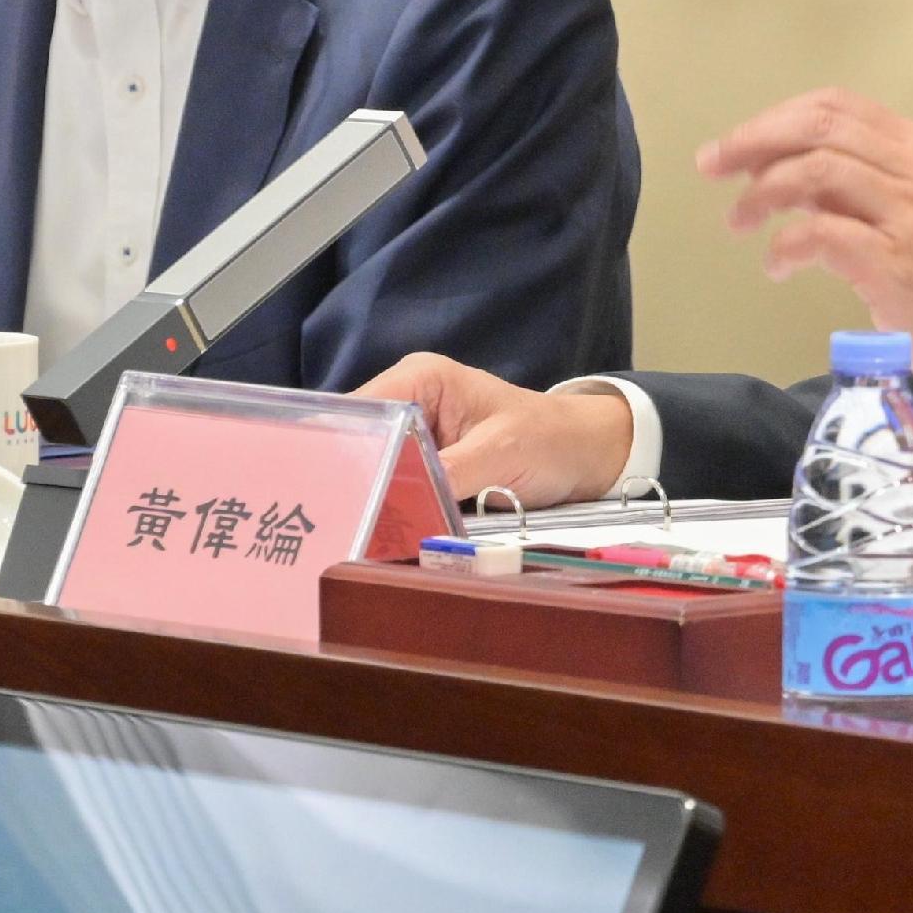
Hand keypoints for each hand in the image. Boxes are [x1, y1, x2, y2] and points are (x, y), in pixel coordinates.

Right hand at [356, 354, 631, 508]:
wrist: (587, 455)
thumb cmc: (551, 440)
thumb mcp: (500, 456)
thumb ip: (443, 476)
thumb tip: (392, 507)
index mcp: (420, 379)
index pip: (356, 414)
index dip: (336, 454)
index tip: (326, 496)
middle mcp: (407, 398)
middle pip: (353, 442)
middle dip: (344, 480)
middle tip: (331, 523)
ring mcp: (412, 431)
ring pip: (366, 466)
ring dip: (362, 496)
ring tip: (345, 533)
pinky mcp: (420, 460)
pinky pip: (388, 482)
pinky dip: (383, 505)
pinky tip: (374, 531)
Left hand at [699, 90, 912, 399]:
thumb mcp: (912, 211)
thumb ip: (853, 189)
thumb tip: (783, 177)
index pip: (835, 106)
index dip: (774, 120)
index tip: (735, 147)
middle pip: (819, 127)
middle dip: (752, 142)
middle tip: (713, 168)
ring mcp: (908, 215)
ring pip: (815, 172)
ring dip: (762, 193)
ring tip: (740, 221)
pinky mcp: (895, 262)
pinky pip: (820, 234)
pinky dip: (784, 246)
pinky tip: (777, 265)